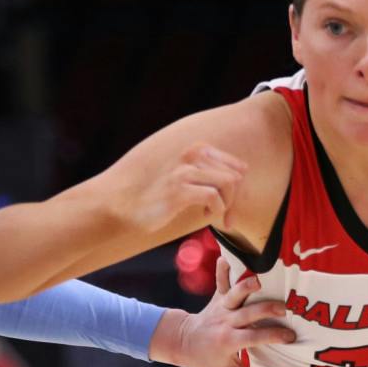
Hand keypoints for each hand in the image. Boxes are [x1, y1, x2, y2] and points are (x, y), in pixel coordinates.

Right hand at [129, 145, 244, 235]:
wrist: (123, 203)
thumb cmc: (157, 193)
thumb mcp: (187, 175)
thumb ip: (210, 170)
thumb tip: (244, 170)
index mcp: (197, 149)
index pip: (236, 166)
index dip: (239, 190)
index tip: (229, 207)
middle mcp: (193, 154)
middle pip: (235, 176)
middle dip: (234, 201)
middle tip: (224, 217)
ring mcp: (185, 171)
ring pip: (229, 184)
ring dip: (226, 205)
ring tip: (211, 215)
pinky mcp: (179, 190)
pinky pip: (214, 197)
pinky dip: (216, 211)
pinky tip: (203, 215)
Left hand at [154, 256, 295, 366]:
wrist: (182, 342)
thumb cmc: (209, 361)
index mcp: (229, 342)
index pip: (255, 338)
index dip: (275, 336)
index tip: (291, 337)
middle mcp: (226, 322)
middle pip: (249, 313)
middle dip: (268, 309)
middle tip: (286, 309)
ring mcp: (221, 307)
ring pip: (234, 293)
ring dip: (247, 285)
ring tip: (262, 281)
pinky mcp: (217, 297)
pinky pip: (220, 280)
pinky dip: (224, 267)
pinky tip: (229, 255)